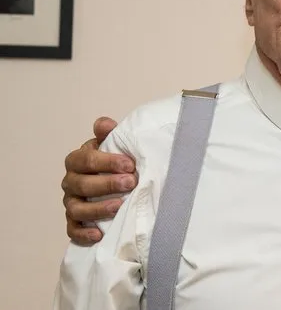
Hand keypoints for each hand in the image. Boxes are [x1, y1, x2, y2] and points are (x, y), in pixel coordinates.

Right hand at [61, 117, 137, 244]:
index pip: (85, 159)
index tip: (130, 164)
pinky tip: (99, 234)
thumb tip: (104, 124)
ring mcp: (71, 203)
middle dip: (107, 184)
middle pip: (81, 184)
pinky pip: (73, 230)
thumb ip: (109, 134)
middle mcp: (71, 182)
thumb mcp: (114, 145)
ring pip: (76, 209)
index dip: (106, 161)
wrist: (117, 179)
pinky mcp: (75, 222)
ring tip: (118, 207)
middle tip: (131, 182)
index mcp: (78, 161)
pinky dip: (83, 233)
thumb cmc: (116, 161)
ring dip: (97, 209)